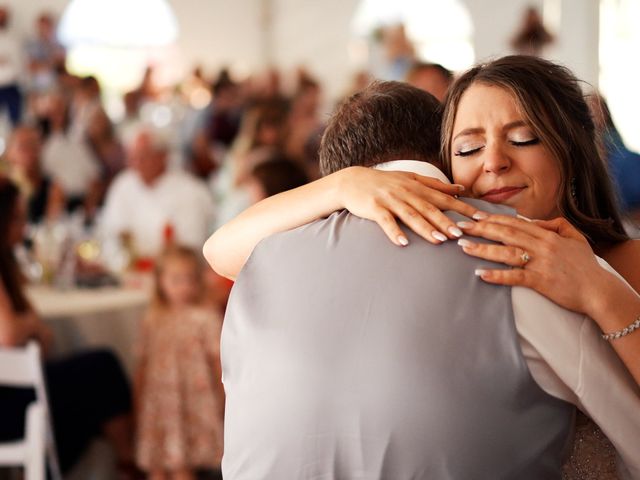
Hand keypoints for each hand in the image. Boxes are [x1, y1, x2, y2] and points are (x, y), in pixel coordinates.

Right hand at [336, 167, 487, 245]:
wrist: (352, 181)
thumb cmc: (384, 182)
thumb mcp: (410, 178)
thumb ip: (435, 185)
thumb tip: (460, 188)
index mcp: (416, 186)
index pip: (443, 197)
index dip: (461, 207)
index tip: (479, 217)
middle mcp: (405, 192)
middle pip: (429, 208)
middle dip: (446, 221)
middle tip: (462, 233)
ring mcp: (389, 200)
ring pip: (410, 215)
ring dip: (425, 228)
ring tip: (439, 240)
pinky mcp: (374, 208)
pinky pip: (386, 222)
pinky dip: (394, 232)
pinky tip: (403, 243)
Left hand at [455, 215, 611, 315]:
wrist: (599, 291)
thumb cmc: (585, 266)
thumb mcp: (575, 238)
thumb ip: (556, 225)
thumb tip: (535, 221)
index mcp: (547, 235)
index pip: (515, 224)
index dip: (493, 219)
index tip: (475, 216)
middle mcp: (542, 246)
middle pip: (505, 234)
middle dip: (480, 229)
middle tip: (460, 227)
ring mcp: (540, 263)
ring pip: (506, 253)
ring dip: (482, 249)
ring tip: (463, 247)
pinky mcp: (540, 281)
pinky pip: (514, 277)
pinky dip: (496, 275)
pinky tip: (480, 274)